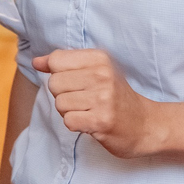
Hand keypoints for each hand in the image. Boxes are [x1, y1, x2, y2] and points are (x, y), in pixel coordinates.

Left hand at [34, 49, 161, 158]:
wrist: (146, 124)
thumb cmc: (115, 96)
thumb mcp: (95, 71)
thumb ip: (63, 64)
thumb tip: (36, 62)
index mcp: (99, 58)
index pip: (55, 60)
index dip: (58, 74)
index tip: (76, 82)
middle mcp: (102, 75)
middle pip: (54, 83)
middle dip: (64, 95)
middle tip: (85, 100)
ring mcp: (103, 98)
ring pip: (60, 104)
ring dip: (70, 112)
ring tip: (89, 111)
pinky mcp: (102, 120)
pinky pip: (68, 121)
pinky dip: (76, 124)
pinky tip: (91, 122)